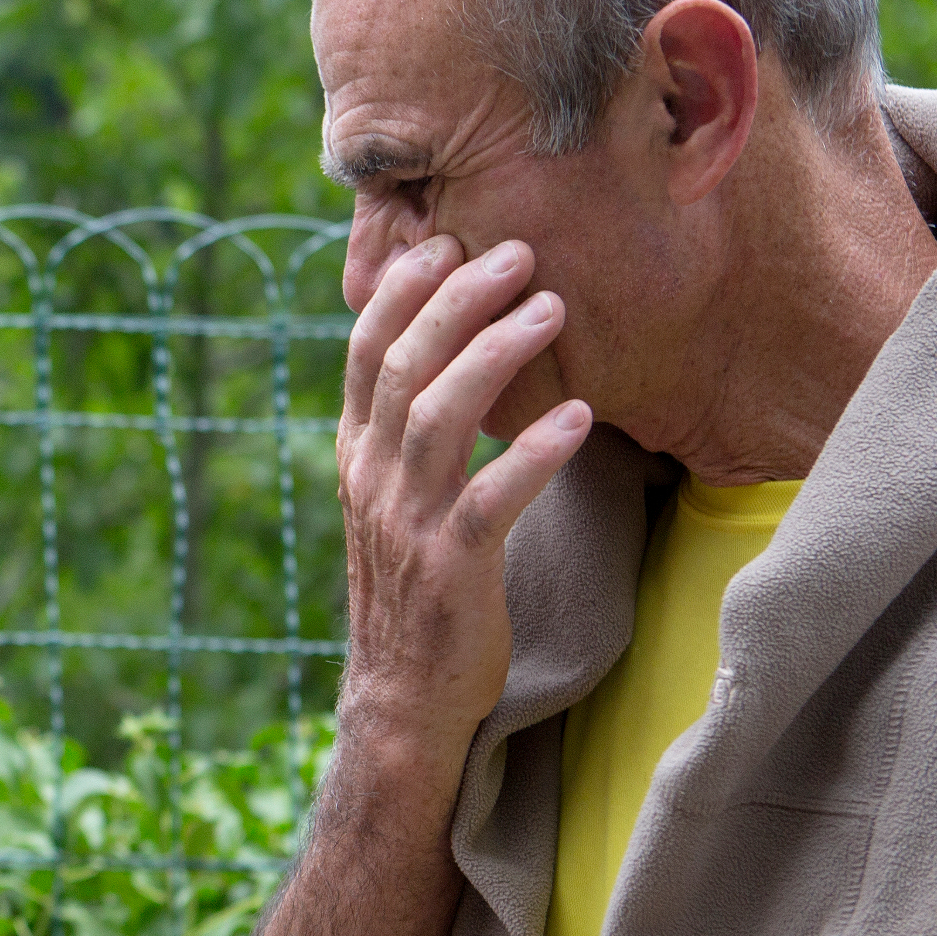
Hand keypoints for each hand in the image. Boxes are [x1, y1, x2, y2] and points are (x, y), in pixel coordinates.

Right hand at [337, 235, 592, 750]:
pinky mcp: (451, 568)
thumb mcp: (397, 500)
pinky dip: (534, 453)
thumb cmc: (419, 589)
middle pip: (406, 366)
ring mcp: (407, 524)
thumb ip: (410, 433)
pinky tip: (580, 417)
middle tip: (520, 254)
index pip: (366, 351)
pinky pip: (491, 498)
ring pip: (440, 416)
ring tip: (555, 311)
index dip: (404, 290)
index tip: (449, 239)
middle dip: (460, 300)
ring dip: (499, 355)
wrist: (404, 696)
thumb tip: (450, 356)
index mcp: (356, 455)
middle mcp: (372, 480)